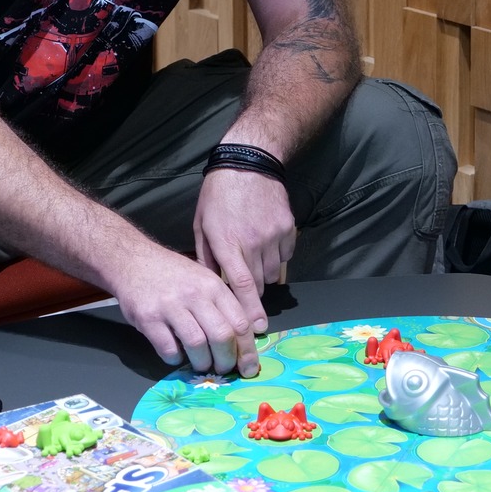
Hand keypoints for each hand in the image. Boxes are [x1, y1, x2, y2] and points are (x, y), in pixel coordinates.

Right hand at [109, 240, 261, 376]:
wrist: (133, 261)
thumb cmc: (174, 275)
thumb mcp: (204, 280)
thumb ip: (223, 305)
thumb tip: (243, 340)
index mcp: (214, 286)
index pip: (240, 323)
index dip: (247, 350)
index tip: (249, 368)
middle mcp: (195, 295)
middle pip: (222, 336)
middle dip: (226, 361)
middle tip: (223, 369)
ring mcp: (170, 306)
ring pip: (197, 345)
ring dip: (202, 363)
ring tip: (200, 364)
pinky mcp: (148, 318)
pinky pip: (169, 349)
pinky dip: (176, 359)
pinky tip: (176, 355)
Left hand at [193, 167, 293, 329]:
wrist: (249, 163)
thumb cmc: (218, 194)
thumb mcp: (202, 224)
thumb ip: (206, 256)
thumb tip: (211, 284)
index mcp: (227, 243)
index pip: (240, 285)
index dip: (248, 310)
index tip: (256, 328)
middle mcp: (252, 242)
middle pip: (258, 284)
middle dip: (252, 294)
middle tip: (246, 291)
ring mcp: (273, 235)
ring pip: (273, 272)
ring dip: (264, 274)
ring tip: (254, 258)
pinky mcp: (288, 228)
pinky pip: (285, 255)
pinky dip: (277, 256)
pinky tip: (266, 243)